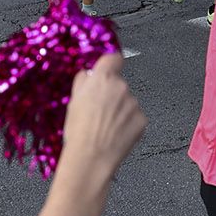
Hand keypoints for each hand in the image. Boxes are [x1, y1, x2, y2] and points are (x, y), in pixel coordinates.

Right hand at [60, 54, 145, 178]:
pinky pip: (135, 117)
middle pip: (119, 84)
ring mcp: (134, 104)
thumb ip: (83, 82)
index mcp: (103, 79)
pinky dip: (128, 124)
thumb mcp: (73, 102)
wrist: (91, 157)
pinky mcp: (142, 119)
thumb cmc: (79, 132)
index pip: (114, 58)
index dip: (111, 63)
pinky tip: (115, 134)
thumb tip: (88, 75)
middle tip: (100, 111)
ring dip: (120, 110)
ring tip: (106, 126)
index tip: (109, 68)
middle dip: (112, 94)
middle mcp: (121, 87)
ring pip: (128, 102)